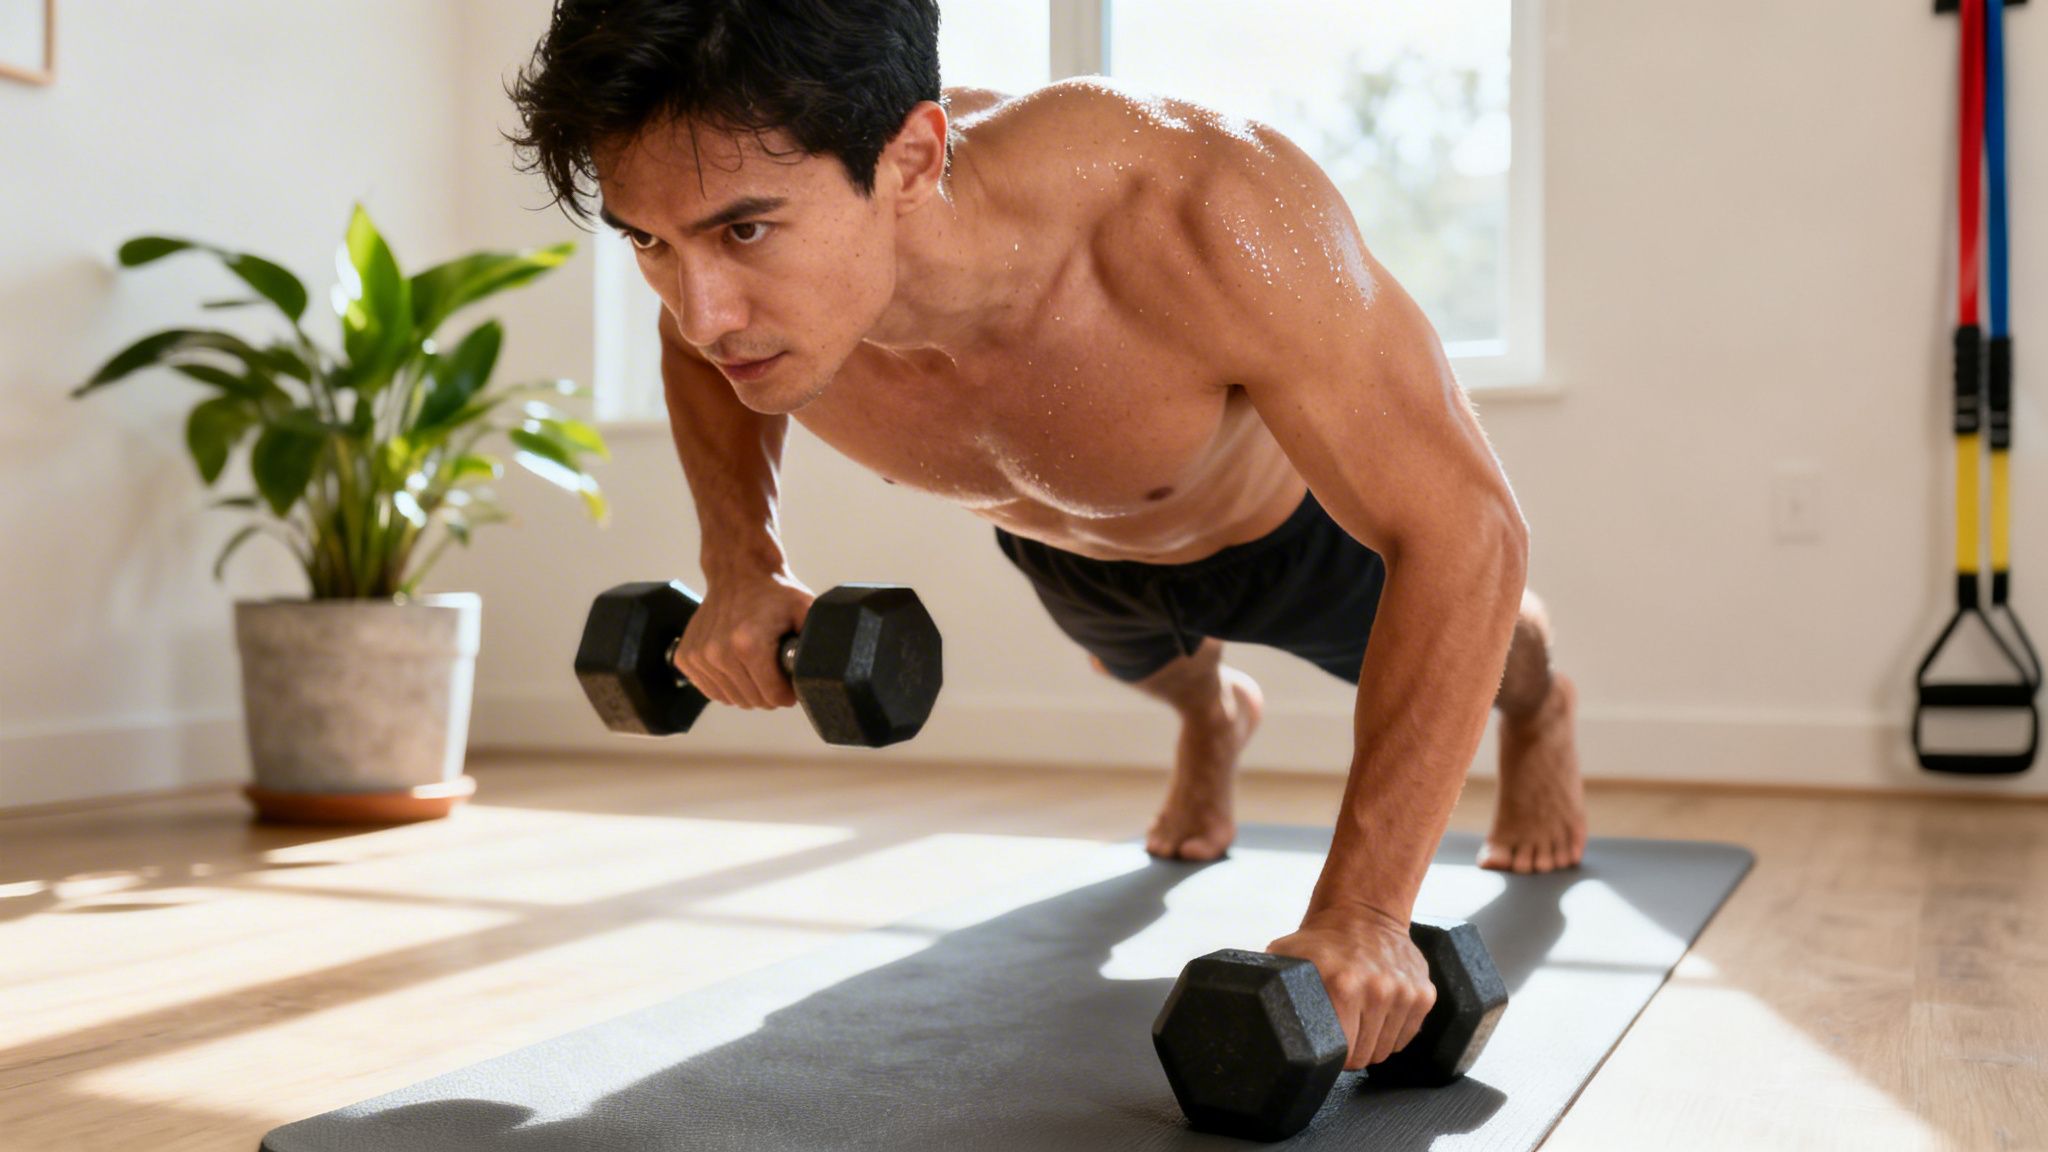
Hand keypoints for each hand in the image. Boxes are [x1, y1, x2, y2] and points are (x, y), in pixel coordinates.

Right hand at [674, 573, 813, 708]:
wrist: (738, 570)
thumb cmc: (774, 591)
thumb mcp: (806, 609)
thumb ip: (821, 637)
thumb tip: (836, 664)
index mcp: (749, 645)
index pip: (774, 697)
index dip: (788, 693)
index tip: (791, 680)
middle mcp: (719, 653)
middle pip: (754, 701)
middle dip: (769, 691)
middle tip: (775, 668)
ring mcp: (699, 657)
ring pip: (732, 699)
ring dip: (747, 689)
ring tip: (756, 663)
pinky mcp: (686, 658)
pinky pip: (711, 690)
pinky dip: (726, 684)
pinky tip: (736, 663)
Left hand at [1267, 907, 1433, 1070]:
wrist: (1364, 911)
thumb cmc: (1322, 940)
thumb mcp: (1285, 956)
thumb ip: (1268, 986)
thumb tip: (1242, 1013)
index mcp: (1342, 985)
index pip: (1340, 1053)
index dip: (1330, 1055)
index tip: (1324, 1045)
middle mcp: (1378, 990)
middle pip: (1363, 1056)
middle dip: (1349, 1051)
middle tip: (1340, 1029)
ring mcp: (1404, 992)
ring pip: (1386, 1050)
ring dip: (1371, 1041)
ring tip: (1358, 1017)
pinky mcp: (1424, 993)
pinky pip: (1406, 1036)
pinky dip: (1392, 1031)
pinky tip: (1377, 1011)